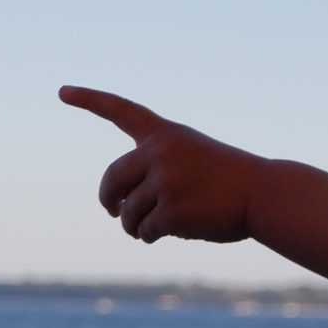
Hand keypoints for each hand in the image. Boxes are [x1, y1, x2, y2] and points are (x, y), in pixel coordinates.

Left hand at [64, 84, 266, 243]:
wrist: (264, 194)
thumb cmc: (230, 180)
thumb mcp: (194, 159)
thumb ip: (156, 172)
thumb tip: (123, 215)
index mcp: (165, 134)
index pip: (121, 111)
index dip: (90, 100)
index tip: (63, 91)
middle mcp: (160, 152)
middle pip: (112, 178)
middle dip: (108, 199)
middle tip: (112, 211)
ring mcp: (165, 181)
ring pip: (129, 211)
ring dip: (133, 226)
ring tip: (147, 231)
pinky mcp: (172, 210)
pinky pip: (146, 229)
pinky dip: (151, 236)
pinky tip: (167, 233)